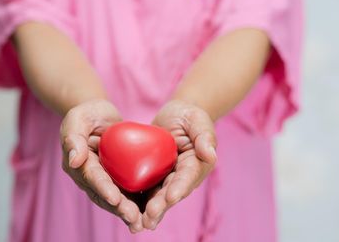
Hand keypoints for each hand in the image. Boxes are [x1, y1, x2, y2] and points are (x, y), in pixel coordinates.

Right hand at [60, 99, 143, 232]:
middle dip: (118, 208)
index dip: (103, 189)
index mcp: (78, 165)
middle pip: (104, 195)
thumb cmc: (87, 113)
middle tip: (133, 217)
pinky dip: (138, 203)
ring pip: (116, 199)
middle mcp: (89, 177)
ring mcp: (104, 180)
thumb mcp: (78, 119)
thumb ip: (73, 137)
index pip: (91, 178)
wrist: (100, 115)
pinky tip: (151, 212)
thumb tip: (74, 161)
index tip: (115, 199)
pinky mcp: (117, 179)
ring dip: (128, 212)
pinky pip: (128, 192)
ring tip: (142, 223)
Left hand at [141, 100, 216, 229]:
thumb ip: (204, 136)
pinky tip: (127, 212)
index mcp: (198, 165)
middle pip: (172, 192)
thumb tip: (211, 154)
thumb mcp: (198, 121)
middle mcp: (184, 176)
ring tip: (140, 223)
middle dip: (162, 205)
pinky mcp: (154, 176)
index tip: (171, 197)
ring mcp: (168, 178)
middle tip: (150, 216)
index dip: (180, 187)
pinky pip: (146, 189)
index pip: (188, 177)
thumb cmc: (190, 116)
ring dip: (151, 210)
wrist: (176, 116)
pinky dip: (138, 201)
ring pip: (159, 196)